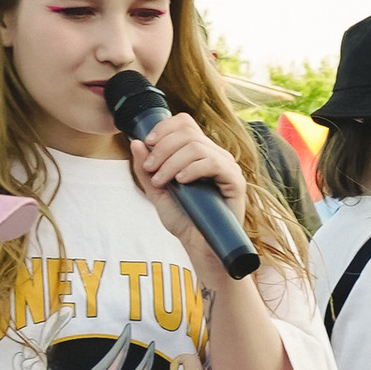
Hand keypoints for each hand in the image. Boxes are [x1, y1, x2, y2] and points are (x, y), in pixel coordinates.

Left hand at [129, 114, 251, 262]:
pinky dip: (192, 169)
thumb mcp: (156, 191)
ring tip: (162, 181)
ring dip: (171, 162)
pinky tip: (181, 182)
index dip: (164, 128)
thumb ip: (145, 168)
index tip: (147, 144)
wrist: (198, 246)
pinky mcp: (235, 181)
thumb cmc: (182, 220)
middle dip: (162, 148)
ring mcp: (227, 166)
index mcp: (199, 152)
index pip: (185, 123)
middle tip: (151, 170)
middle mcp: (215, 154)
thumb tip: (135, 142)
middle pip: (187, 132)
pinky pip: (213, 163)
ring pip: (196, 147)